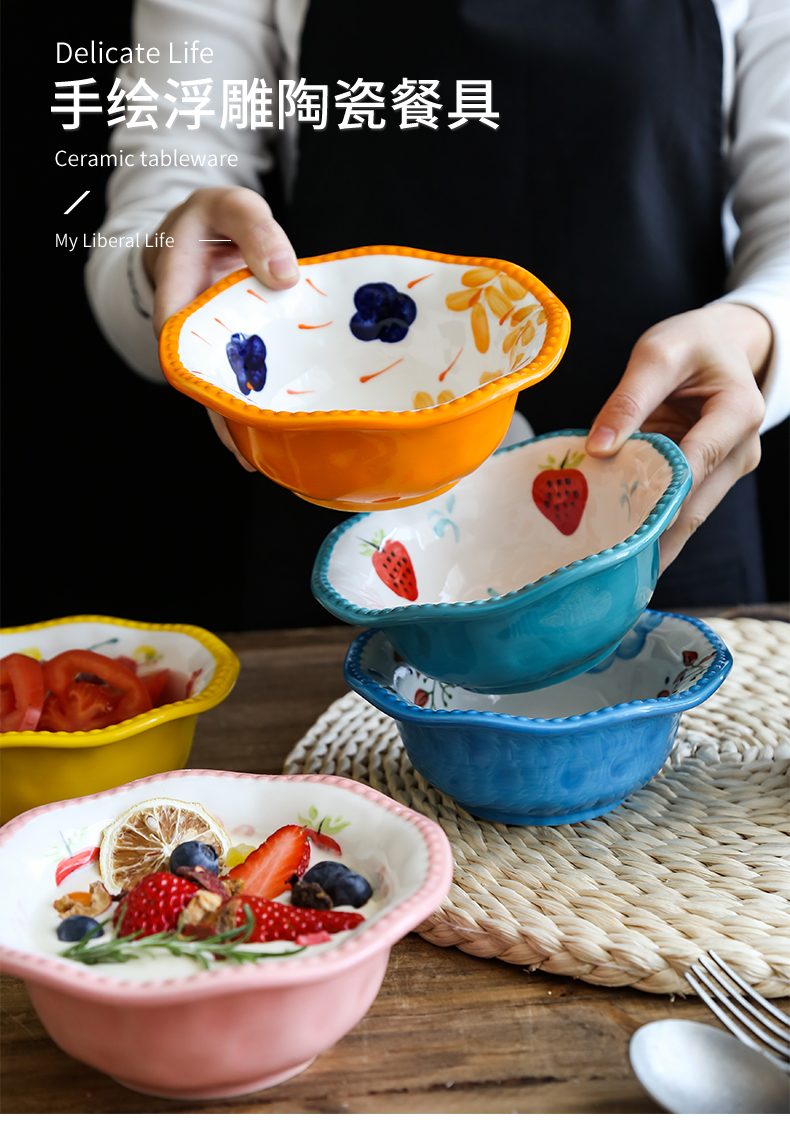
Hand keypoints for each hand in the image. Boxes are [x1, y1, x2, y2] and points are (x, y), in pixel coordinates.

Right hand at [143, 186, 299, 471]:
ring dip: (243, 424)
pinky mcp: (233, 355)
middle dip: (227, 414)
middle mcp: (190, 333)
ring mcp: (211, 348)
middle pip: (202, 380)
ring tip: (268, 458)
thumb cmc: (213, 220)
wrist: (205, 231)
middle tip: (256, 447)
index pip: (182, 341)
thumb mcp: (231, 207)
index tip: (231, 396)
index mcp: (177, 298)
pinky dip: (259, 410)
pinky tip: (279, 439)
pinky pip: (242, 385)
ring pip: (221, 392)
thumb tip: (284, 275)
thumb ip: (256, 229)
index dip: (203, 371)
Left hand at [585, 303, 771, 571]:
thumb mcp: (656, 353)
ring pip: (688, 516)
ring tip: (613, 575)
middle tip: (614, 573)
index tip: (628, 529)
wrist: (719, 345)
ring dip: (653, 542)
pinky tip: (622, 556)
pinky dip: (651, 528)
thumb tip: (599, 447)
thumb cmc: (690, 344)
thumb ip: (627, 398)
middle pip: (696, 503)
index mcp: (738, 411)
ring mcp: (726, 469)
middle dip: (657, 538)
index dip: (664, 494)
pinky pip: (678, 509)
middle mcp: (740, 449)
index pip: (698, 459)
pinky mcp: (706, 479)